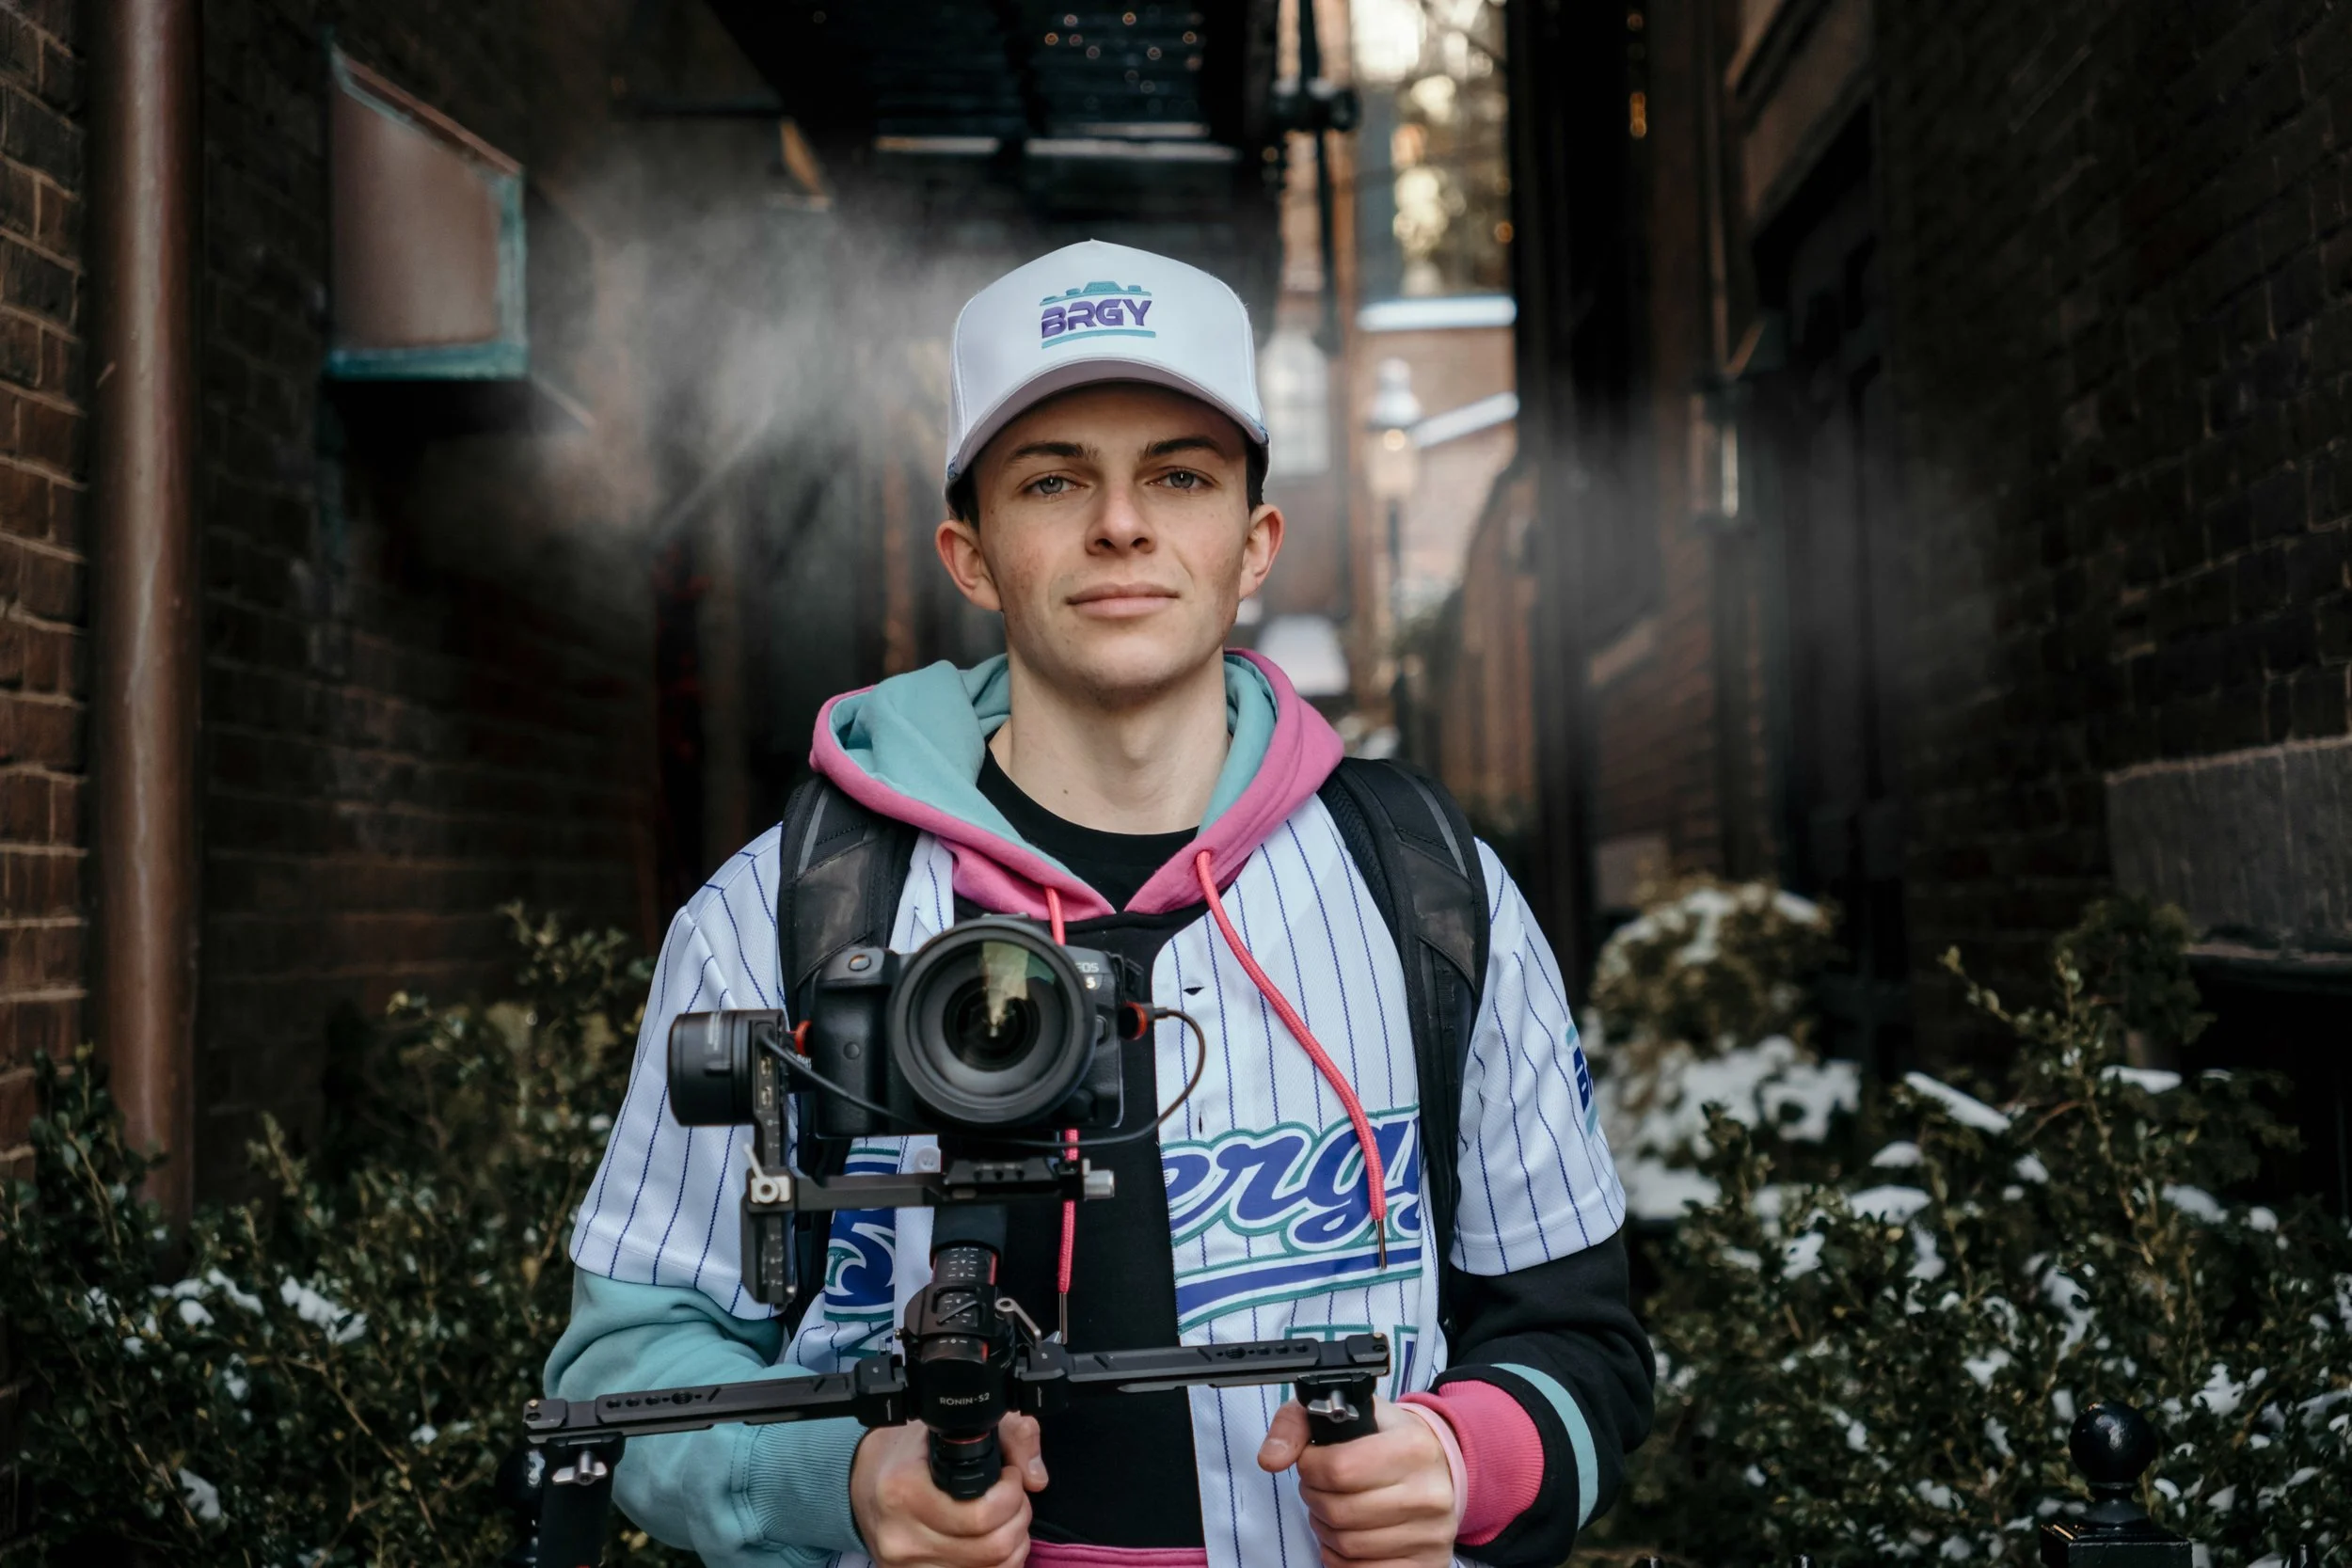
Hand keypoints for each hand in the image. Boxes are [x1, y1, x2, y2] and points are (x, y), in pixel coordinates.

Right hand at [850, 1413, 1047, 1567]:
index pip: (982, 1514)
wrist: (864, 1482)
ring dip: (1013, 1544)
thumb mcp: (953, 1426)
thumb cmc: (911, 1452)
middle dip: (1018, 1519)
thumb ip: (1009, 1436)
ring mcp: (906, 1565)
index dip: (1011, 1495)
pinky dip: (998, 1564)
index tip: (1010, 1475)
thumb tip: (1036, 1478)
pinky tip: (994, 1541)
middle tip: (1014, 1497)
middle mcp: (901, 1535)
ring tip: (1006, 1518)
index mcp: (904, 1490)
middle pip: (992, 1547)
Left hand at [1257, 1397, 1459, 1567]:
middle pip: (1338, 1511)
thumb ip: (1297, 1425)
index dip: (1310, 1467)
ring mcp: (1430, 1534)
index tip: (1312, 1461)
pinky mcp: (1427, 1563)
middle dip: (1314, 1498)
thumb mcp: (1345, 1414)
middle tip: (1320, 1487)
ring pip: (1347, 1546)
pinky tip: (1347, 1535)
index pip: (1338, 1468)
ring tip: (1333, 1509)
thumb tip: (1270, 1459)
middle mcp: (1428, 1493)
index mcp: (1412, 1448)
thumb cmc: (1386, 1439)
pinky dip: (1341, 1558)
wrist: (1439, 1467)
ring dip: (1325, 1529)